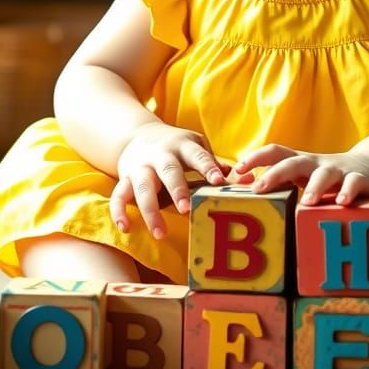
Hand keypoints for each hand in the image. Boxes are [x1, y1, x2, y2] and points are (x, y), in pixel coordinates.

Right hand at [110, 122, 225, 238]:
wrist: (137, 134)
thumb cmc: (177, 148)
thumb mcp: (196, 148)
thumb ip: (217, 165)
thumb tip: (249, 180)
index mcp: (183, 146)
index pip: (198, 156)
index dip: (208, 167)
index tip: (219, 181)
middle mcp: (160, 155)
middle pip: (168, 171)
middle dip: (177, 190)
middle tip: (186, 209)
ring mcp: (140, 167)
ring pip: (143, 187)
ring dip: (151, 210)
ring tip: (160, 234)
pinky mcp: (125, 178)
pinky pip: (118, 195)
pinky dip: (119, 211)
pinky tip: (126, 228)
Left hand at [234, 144, 368, 205]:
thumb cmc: (329, 179)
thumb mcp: (306, 178)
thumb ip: (284, 185)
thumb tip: (249, 197)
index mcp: (300, 162)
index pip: (275, 153)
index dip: (256, 158)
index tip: (239, 170)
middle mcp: (316, 164)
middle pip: (293, 162)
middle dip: (275, 173)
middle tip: (259, 188)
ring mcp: (338, 171)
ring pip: (324, 174)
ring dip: (315, 187)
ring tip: (307, 202)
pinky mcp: (359, 179)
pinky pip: (353, 183)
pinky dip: (347, 192)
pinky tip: (341, 203)